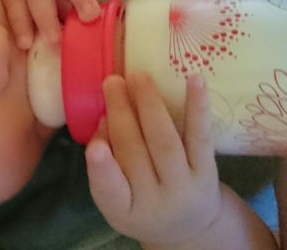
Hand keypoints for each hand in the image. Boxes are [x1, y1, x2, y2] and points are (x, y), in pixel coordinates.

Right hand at [85, 73, 221, 247]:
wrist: (189, 226)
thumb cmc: (139, 203)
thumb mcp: (114, 197)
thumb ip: (103, 162)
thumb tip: (106, 117)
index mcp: (123, 209)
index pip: (110, 191)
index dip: (103, 169)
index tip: (96, 147)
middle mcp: (155, 201)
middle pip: (135, 153)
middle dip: (122, 114)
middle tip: (112, 82)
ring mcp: (184, 185)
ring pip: (165, 142)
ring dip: (150, 105)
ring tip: (138, 77)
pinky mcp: (207, 170)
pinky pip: (201, 135)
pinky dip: (197, 106)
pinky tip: (194, 79)